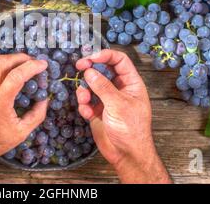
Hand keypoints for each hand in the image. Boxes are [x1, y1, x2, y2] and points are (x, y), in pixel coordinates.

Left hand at [0, 54, 47, 183]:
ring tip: (20, 64)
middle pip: (4, 62)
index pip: (17, 75)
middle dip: (21, 58)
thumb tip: (45, 98)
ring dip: (8, 59)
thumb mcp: (22, 132)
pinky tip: (2, 70)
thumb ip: (37, 115)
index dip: (32, 66)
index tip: (43, 64)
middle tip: (32, 61)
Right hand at [76, 49, 170, 183]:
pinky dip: (84, 105)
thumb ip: (102, 86)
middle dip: (90, 69)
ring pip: (91, 85)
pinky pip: (86, 100)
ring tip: (84, 100)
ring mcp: (107, 99)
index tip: (91, 57)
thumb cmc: (131, 129)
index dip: (105, 55)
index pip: (119, 60)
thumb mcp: (118, 104)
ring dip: (85, 90)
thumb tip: (89, 71)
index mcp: (131, 83)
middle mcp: (119, 88)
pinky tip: (87, 114)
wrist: (126, 155)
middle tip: (79, 67)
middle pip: (103, 70)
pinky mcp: (97, 110)